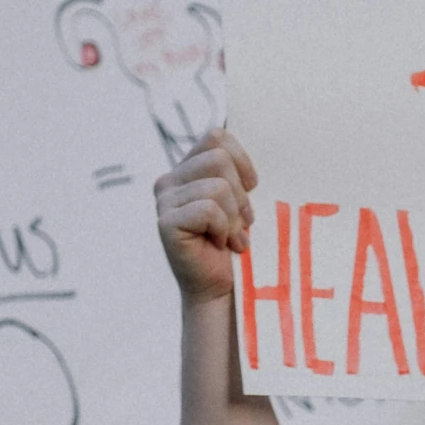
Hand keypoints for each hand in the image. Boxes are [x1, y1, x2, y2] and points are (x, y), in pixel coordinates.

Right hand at [155, 130, 256, 302]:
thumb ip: (234, 171)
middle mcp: (169, 181)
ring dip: (234, 217)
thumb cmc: (232, 243)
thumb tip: (259, 140)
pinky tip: (219, 245)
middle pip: (219, 159)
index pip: (216, 137)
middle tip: (239, 223)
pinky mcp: (166, 223)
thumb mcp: (237, 198)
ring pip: (218, 186)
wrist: (220, 287)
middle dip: (240, 195)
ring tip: (230, 237)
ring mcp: (164, 201)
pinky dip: (223, 230)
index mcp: (186, 169)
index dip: (241, 160)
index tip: (249, 189)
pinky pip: (209, 210)